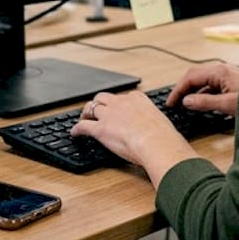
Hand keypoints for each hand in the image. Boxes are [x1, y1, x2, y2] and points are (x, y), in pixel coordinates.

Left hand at [70, 90, 197, 186]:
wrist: (156, 142)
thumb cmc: (163, 137)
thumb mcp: (161, 123)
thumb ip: (156, 124)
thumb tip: (162, 134)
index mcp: (138, 100)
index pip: (124, 97)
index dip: (117, 103)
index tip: (117, 107)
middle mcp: (121, 103)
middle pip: (104, 98)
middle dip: (98, 103)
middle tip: (96, 110)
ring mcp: (109, 115)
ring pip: (91, 107)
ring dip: (86, 112)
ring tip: (84, 118)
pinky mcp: (100, 129)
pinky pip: (83, 126)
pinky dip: (77, 129)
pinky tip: (74, 133)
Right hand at [165, 62, 238, 116]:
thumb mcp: (227, 104)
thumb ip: (204, 103)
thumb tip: (186, 101)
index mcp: (218, 71)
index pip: (190, 77)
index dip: (178, 90)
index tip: (170, 102)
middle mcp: (220, 69)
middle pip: (193, 75)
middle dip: (182, 88)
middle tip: (173, 102)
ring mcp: (225, 74)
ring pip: (201, 81)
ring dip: (191, 91)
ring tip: (183, 104)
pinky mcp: (229, 81)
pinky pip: (210, 85)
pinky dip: (201, 93)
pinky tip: (199, 104)